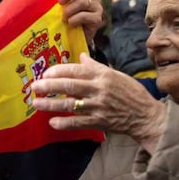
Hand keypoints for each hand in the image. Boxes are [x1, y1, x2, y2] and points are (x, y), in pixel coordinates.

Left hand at [31, 52, 165, 153]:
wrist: (145, 115)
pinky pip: (79, 123)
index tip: (44, 73)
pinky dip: (65, 123)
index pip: (75, 70)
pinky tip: (52, 122)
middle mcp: (98, 90)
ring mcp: (97, 107)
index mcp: (101, 76)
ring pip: (70, 104)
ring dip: (51, 104)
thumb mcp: (115, 74)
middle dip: (49, 85)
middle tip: (35, 86)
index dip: (57, 71)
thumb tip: (81, 55)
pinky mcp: (99, 122)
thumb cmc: (129, 92)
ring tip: (36, 103)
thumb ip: (95, 66)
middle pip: (69, 86)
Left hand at [52, 0, 103, 41]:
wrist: (75, 39)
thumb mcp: (60, 7)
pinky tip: (70, 24)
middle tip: (59, 2)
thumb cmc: (65, 20)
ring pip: (82, 1)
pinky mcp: (97, 19)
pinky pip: (84, 16)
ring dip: (69, 10)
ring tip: (63, 18)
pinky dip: (74, 19)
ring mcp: (97, 7)